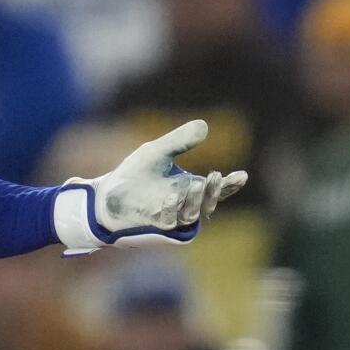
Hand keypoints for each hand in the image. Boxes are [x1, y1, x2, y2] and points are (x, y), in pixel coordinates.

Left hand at [91, 120, 245, 230]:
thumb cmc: (134, 175)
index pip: (216, 188)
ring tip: (197, 184)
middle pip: (208, 202)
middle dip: (216, 191)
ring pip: (192, 214)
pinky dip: (173, 209)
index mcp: (188, 188)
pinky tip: (172, 196)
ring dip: (197, 200)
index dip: (230, 184)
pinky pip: (169, 221)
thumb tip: (204, 125)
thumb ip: (180, 141)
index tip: (242, 175)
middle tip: (217, 175)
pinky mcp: (153, 224)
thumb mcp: (157, 152)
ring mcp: (170, 216)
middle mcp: (183, 204)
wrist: (106, 194)